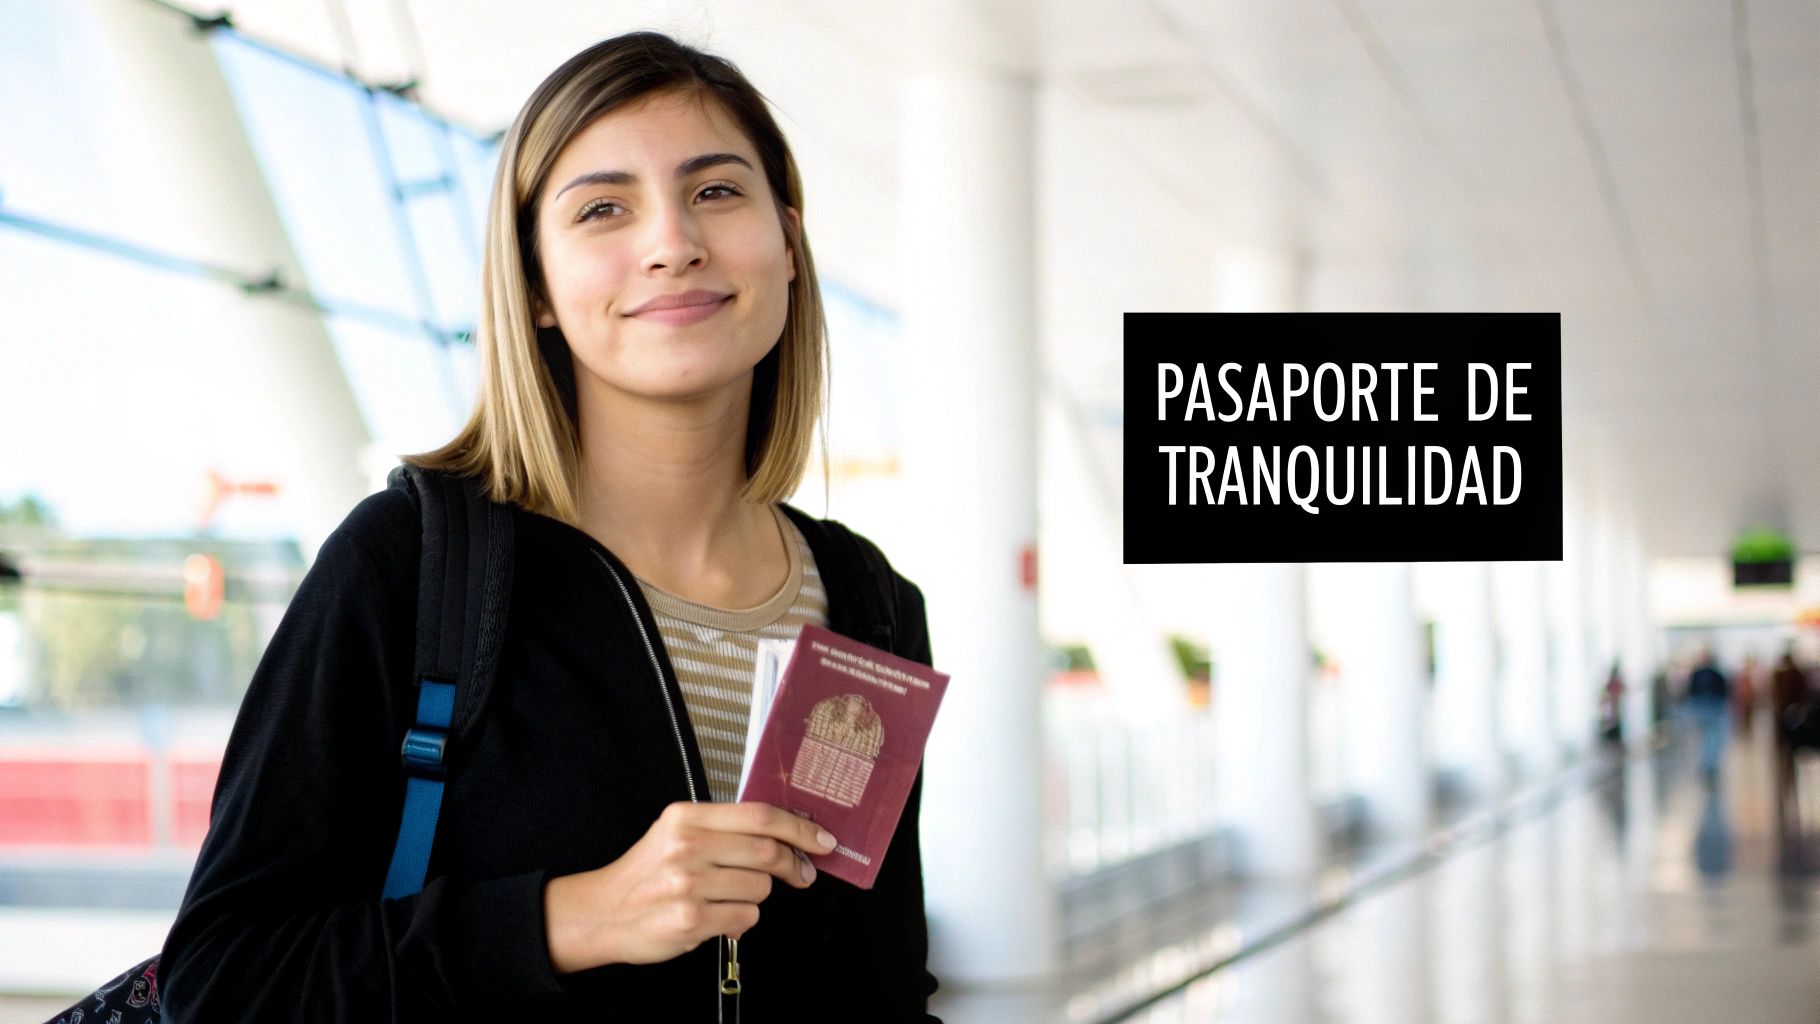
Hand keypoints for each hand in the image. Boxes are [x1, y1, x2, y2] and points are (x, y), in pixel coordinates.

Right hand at [542, 801, 837, 973]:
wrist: (603, 912)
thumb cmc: (648, 873)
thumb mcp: (678, 833)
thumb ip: (726, 828)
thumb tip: (787, 833)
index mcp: (687, 817)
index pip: (760, 815)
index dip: (800, 828)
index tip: (823, 839)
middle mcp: (688, 846)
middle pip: (768, 851)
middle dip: (795, 865)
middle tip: (802, 874)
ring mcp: (689, 884)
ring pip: (760, 888)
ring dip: (755, 895)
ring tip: (727, 896)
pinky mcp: (691, 920)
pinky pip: (745, 918)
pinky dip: (740, 920)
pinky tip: (716, 915)